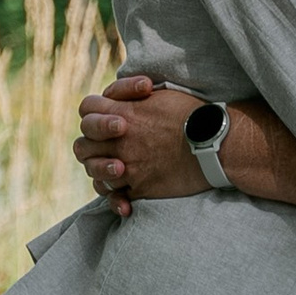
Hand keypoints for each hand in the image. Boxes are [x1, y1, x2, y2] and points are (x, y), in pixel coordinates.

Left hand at [75, 74, 205, 217]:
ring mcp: (128, 167)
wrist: (213, 144)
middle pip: (82, 146)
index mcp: (122, 114)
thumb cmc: (191, 114)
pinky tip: (124, 200)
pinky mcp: (140, 188)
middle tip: (109, 147)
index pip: (86, 109)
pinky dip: (118, 199)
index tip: (110, 117)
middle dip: (91, 145)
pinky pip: (116, 197)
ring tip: (118, 169)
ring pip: (95, 174)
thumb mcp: (159, 93)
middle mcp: (119, 142)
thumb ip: (130, 96)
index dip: (94, 112)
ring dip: (102, 172)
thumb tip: (114, 98)